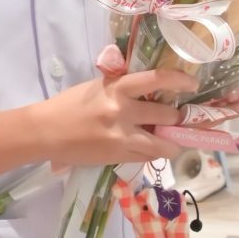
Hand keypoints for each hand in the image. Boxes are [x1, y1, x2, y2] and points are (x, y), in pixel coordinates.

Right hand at [38, 47, 189, 169]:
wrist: (46, 131)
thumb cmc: (69, 105)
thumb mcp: (97, 87)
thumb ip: (122, 88)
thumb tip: (149, 92)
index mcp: (116, 88)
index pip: (156, 80)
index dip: (179, 81)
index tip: (192, 84)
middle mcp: (123, 110)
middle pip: (166, 114)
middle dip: (177, 118)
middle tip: (178, 118)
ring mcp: (122, 136)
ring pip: (163, 143)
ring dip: (172, 142)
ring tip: (172, 141)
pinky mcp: (118, 156)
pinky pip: (147, 157)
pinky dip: (153, 154)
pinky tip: (151, 151)